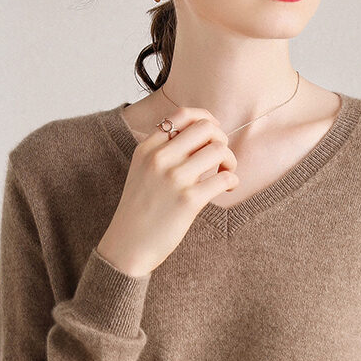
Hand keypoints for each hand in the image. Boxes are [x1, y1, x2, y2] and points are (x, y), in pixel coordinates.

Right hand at [97, 107, 238, 275]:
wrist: (128, 245)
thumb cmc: (139, 210)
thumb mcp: (141, 171)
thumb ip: (162, 151)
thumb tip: (200, 136)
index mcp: (147, 148)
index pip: (182, 115)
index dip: (206, 119)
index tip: (213, 133)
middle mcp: (159, 159)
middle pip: (206, 127)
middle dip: (221, 139)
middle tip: (220, 157)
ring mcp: (174, 178)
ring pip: (218, 149)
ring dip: (230, 160)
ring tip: (225, 172)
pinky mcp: (188, 200)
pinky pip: (224, 178)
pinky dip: (232, 180)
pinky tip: (228, 188)